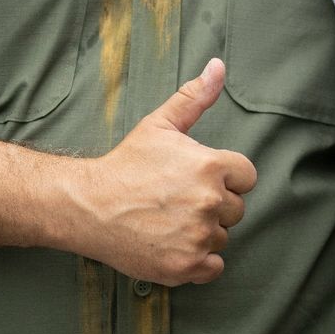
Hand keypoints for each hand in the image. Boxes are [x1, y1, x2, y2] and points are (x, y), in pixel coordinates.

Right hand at [65, 59, 257, 285]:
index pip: (246, 177)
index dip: (224, 177)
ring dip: (203, 233)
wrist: (88, 206)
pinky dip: (198, 262)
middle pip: (236, 209)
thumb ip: (195, 97)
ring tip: (170, 221)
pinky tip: (175, 245)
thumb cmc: (125, 164)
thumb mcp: (160, 124)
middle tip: (177, 201)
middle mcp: (209, 202)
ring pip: (222, 238)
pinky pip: (214, 268)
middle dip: (213, 206)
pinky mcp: (186, 266)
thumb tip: (218, 66)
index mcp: (211, 166)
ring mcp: (198, 237)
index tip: (197, 179)